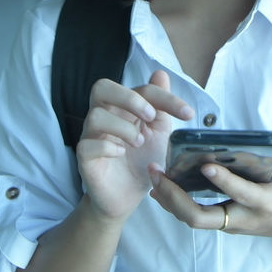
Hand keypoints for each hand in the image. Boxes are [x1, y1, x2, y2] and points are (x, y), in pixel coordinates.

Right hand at [77, 70, 194, 221]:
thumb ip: (161, 106)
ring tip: (139, 142)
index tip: (187, 113)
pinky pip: (86, 145)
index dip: (164, 96)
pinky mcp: (84, 159)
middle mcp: (104, 116)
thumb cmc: (143, 161)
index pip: (140, 89)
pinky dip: (107, 147)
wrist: (129, 197)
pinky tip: (122, 153)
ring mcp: (91, 137)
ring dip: (123, 127)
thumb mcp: (159, 133)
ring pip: (95, 116)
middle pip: (102, 88)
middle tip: (150, 116)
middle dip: (129, 98)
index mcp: (123, 107)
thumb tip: (160, 73)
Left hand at [147, 156, 271, 244]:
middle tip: (158, 174)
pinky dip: (175, 202)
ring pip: (193, 219)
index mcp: (265, 203)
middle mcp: (242, 217)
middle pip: (202, 217)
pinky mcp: (222, 220)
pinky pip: (194, 215)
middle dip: (175, 198)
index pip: (241, 194)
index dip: (223, 181)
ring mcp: (230, 222)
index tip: (206, 165)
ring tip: (154, 175)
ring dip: (169, 199)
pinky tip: (161, 186)